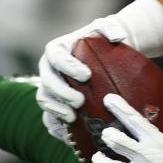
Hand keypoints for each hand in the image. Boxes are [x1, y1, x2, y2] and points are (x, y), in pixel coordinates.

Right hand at [36, 16, 129, 140]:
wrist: (101, 54)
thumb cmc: (101, 40)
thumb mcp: (105, 28)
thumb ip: (110, 28)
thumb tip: (118, 37)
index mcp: (55, 50)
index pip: (57, 58)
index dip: (69, 67)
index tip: (87, 75)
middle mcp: (47, 69)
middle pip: (47, 82)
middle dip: (62, 93)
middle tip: (80, 101)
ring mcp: (48, 87)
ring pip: (44, 100)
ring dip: (56, 110)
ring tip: (73, 117)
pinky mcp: (53, 103)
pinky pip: (48, 117)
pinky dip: (56, 126)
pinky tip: (68, 134)